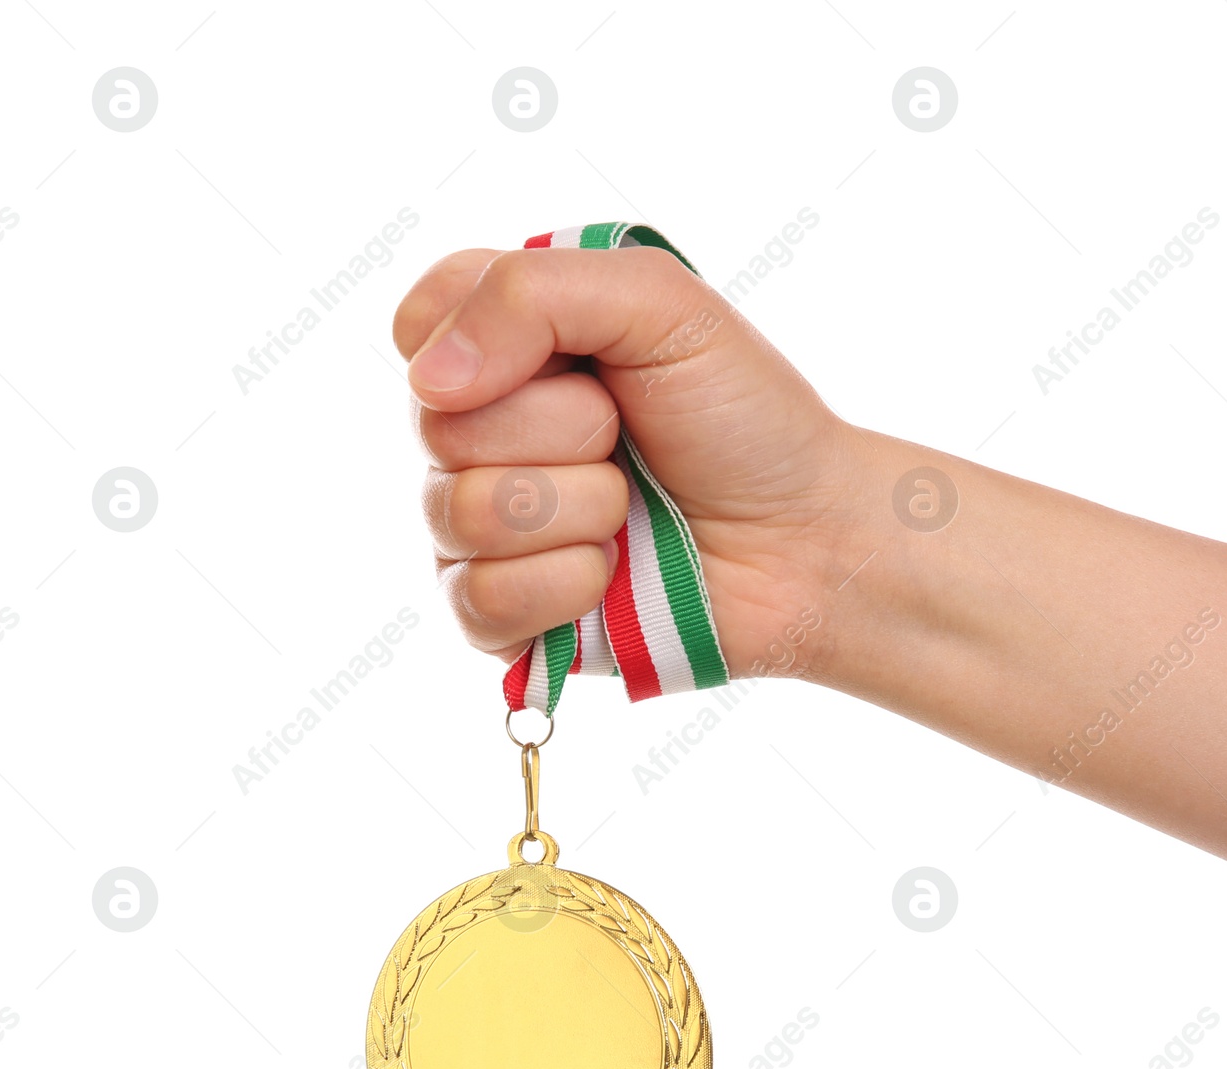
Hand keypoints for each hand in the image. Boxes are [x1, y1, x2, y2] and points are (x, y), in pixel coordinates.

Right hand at [393, 245, 869, 675]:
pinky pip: (476, 601)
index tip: (581, 359)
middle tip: (630, 439)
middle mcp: (479, 437)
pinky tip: (613, 574)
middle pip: (439, 427)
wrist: (807, 539)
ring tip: (631, 510)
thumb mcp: (660, 305)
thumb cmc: (744, 419)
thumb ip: (532, 293)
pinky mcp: (503, 616)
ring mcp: (484, 533)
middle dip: (564, 430)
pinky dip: (564, 585)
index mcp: (505, 349)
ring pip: (457, 514)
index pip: (420, 326)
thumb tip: (429, 379)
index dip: (488, 344)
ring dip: (577, 509)